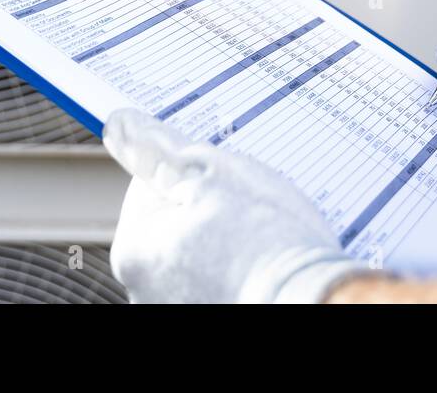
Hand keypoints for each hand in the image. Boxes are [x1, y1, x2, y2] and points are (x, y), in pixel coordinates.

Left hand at [102, 109, 362, 302]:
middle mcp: (145, 291)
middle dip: (208, 206)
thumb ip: (163, 149)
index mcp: (134, 252)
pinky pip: (218, 276)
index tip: (222, 178)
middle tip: (248, 207)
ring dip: (225, 237)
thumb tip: (121, 125)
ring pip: (200, 250)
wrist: (314, 298)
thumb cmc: (266, 241)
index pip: (149, 185)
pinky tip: (265, 261)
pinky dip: (238, 265)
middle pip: (174, 221)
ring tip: (261, 237)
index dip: (190, 170)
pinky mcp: (212, 310)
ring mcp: (177, 307)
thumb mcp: (213, 175)